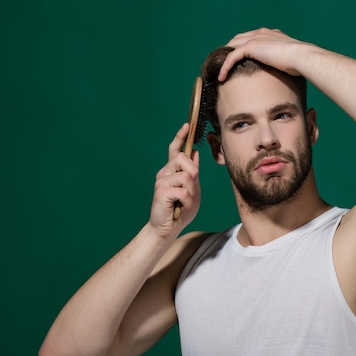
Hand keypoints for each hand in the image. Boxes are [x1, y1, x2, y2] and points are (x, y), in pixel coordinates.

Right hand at [149, 123, 200, 237]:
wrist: (168, 229)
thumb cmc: (180, 210)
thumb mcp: (192, 190)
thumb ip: (193, 173)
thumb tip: (195, 153)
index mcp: (172, 171)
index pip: (176, 150)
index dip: (180, 137)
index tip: (186, 126)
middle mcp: (164, 173)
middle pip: (184, 159)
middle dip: (193, 174)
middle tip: (189, 191)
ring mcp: (161, 181)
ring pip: (186, 175)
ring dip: (190, 192)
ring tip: (183, 201)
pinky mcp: (161, 191)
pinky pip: (183, 190)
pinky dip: (186, 201)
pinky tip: (179, 207)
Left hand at [218, 28, 311, 80]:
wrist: (301, 57)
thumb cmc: (299, 62)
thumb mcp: (288, 59)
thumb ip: (281, 61)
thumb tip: (282, 73)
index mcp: (269, 34)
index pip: (249, 38)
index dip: (241, 48)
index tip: (236, 62)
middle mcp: (261, 33)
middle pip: (237, 40)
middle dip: (229, 52)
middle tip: (224, 67)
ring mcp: (255, 38)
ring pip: (232, 47)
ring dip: (224, 59)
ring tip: (220, 72)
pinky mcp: (251, 46)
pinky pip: (231, 57)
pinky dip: (225, 67)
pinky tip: (222, 78)